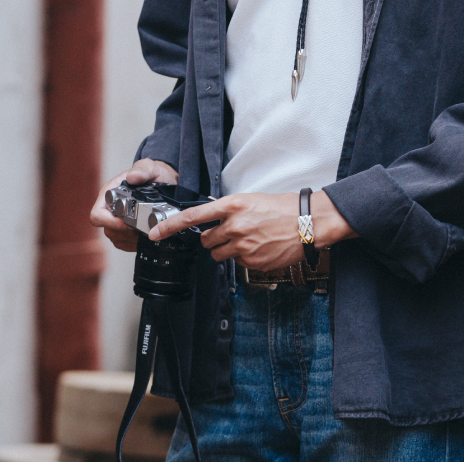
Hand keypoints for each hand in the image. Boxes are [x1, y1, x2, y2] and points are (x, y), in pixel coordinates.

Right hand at [90, 158, 178, 251]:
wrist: (163, 181)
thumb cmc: (152, 173)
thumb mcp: (150, 167)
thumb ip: (142, 170)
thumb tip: (132, 177)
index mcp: (109, 193)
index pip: (97, 214)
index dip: (109, 222)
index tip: (127, 222)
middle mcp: (110, 208)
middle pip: (107, 229)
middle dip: (125, 231)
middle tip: (142, 227)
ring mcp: (116, 220)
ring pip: (116, 238)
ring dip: (131, 237)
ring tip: (146, 229)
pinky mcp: (124, 230)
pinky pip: (124, 243)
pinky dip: (134, 242)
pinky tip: (145, 234)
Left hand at [149, 190, 356, 270]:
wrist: (308, 222)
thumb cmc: (283, 208)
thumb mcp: (252, 200)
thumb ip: (230, 209)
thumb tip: (213, 218)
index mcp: (233, 205)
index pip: (193, 216)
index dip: (170, 226)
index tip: (154, 233)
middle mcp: (234, 225)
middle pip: (206, 240)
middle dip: (213, 239)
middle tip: (231, 233)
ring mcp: (243, 245)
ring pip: (218, 255)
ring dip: (227, 250)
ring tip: (248, 240)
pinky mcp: (251, 261)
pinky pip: (237, 263)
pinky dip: (244, 257)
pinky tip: (259, 247)